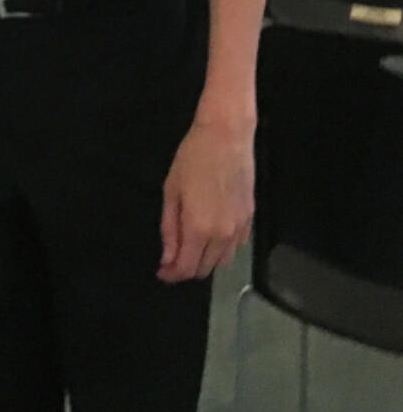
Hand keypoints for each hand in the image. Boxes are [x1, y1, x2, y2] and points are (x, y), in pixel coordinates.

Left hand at [158, 117, 254, 283]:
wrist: (226, 137)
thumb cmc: (193, 158)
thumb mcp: (171, 191)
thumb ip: (169, 229)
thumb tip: (167, 259)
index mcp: (199, 228)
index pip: (186, 267)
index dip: (172, 274)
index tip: (162, 272)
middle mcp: (223, 235)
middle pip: (205, 269)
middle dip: (186, 268)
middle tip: (172, 257)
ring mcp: (240, 228)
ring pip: (222, 261)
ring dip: (205, 260)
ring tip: (190, 245)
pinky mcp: (250, 219)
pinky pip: (235, 246)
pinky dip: (221, 249)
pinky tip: (211, 234)